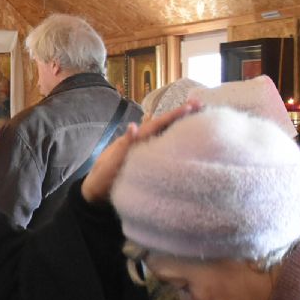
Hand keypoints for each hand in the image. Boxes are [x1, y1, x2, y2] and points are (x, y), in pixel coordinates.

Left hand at [80, 101, 200, 202]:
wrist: (97, 194)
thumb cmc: (103, 177)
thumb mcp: (112, 162)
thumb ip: (124, 145)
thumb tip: (134, 126)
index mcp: (136, 140)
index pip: (158, 124)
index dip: (174, 115)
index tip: (191, 106)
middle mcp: (143, 143)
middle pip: (165, 126)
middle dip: (182, 116)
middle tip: (202, 105)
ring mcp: (145, 153)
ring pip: (166, 136)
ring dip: (181, 128)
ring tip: (201, 119)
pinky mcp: (147, 164)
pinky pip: (164, 150)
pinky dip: (175, 143)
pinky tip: (187, 142)